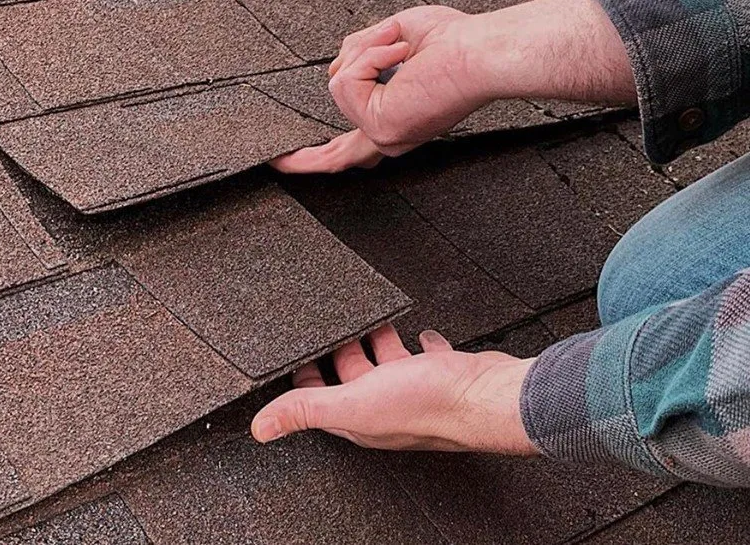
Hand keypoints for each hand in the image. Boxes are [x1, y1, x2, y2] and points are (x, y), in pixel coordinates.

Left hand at [250, 324, 537, 454]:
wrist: (488, 395)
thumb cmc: (430, 403)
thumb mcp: (352, 401)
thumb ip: (306, 409)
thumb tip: (261, 428)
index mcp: (360, 418)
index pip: (319, 398)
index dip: (304, 375)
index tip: (295, 354)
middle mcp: (385, 407)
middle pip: (352, 377)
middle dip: (340, 352)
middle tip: (331, 327)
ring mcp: (416, 391)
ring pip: (387, 364)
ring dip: (377, 343)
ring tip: (370, 322)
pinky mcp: (442, 376)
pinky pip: (425, 358)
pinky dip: (420, 345)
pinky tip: (421, 334)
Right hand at [271, 0, 633, 173]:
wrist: (483, 53)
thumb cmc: (459, 43)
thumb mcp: (397, 38)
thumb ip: (361, 56)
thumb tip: (337, 68)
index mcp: (402, 118)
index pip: (360, 144)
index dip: (328, 153)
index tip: (307, 161)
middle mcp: (393, 134)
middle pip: (341, 155)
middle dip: (308, 160)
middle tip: (282, 164)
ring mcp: (384, 134)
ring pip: (338, 86)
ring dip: (367, 52)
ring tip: (401, 49)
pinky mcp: (378, 125)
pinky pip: (345, 81)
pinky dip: (369, 56)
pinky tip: (398, 56)